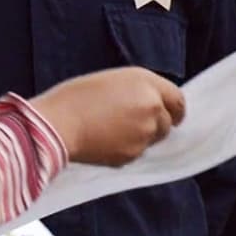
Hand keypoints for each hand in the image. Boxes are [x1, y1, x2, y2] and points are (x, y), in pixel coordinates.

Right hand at [29, 67, 184, 166]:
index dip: (175, 109)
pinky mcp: (133, 154)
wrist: (58, 124)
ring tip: (112, 130)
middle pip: (167, 122)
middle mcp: (151, 106)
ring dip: (141, 137)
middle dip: (155, 124)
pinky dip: (126, 148)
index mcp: (145, 82)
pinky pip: (137, 152)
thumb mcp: (111, 81)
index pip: (177, 99)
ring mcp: (144, 132)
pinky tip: (104, 140)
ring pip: (152, 139)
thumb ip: (137, 92)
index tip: (172, 115)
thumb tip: (153, 106)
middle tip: (131, 123)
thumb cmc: (75, 98)